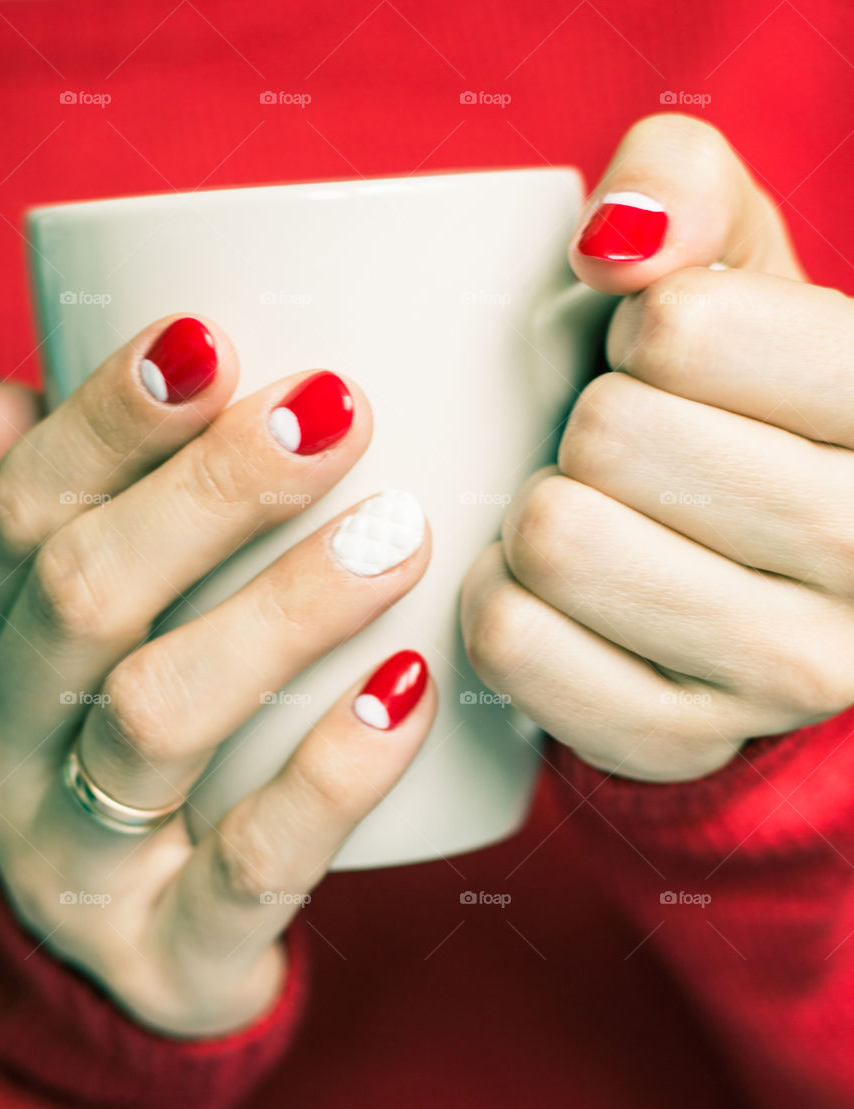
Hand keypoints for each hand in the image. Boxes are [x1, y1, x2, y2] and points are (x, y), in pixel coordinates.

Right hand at [0, 317, 434, 1034]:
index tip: (211, 333)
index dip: (104, 421)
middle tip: (336, 413)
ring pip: (154, 718)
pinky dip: (331, 772)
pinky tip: (410, 691)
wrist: (147, 957)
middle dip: (206, 493)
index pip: (19, 514)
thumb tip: (14, 398)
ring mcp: (79, 862)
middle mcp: (9, 748)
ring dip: (279, 611)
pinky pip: (248, 864)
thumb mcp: (92, 639)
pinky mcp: (171, 953)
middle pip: (82, 598)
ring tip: (397, 534)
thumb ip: (77, 527)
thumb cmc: (144, 753)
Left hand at [461, 113, 853, 782]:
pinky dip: (502, 599)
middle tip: (631, 454)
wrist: (760, 573)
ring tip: (600, 518)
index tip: (675, 368)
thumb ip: (685, 187)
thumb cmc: (738, 401)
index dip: (645, 334)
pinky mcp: (685, 740)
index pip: (684, 333)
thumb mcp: (738, 263)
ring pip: (559, 541)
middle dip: (593, 427)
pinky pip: (515, 643)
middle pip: (609, 438)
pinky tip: (556, 592)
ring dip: (546, 511)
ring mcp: (786, 669)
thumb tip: (616, 243)